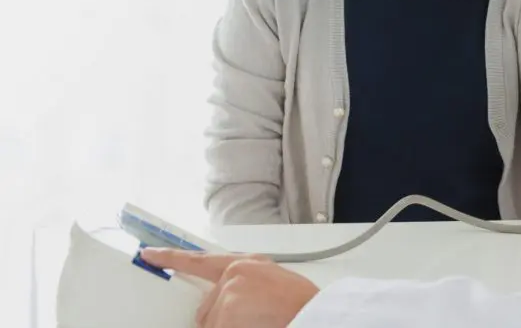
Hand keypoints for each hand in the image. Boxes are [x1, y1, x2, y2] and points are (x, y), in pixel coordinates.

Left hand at [141, 248, 318, 327]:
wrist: (316, 313)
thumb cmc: (300, 305)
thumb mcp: (272, 284)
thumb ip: (244, 286)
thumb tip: (225, 305)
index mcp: (247, 263)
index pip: (200, 259)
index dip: (171, 258)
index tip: (149, 254)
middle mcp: (235, 271)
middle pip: (207, 307)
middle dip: (221, 320)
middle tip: (253, 320)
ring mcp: (229, 289)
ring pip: (211, 324)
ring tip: (259, 322)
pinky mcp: (226, 307)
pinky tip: (254, 326)